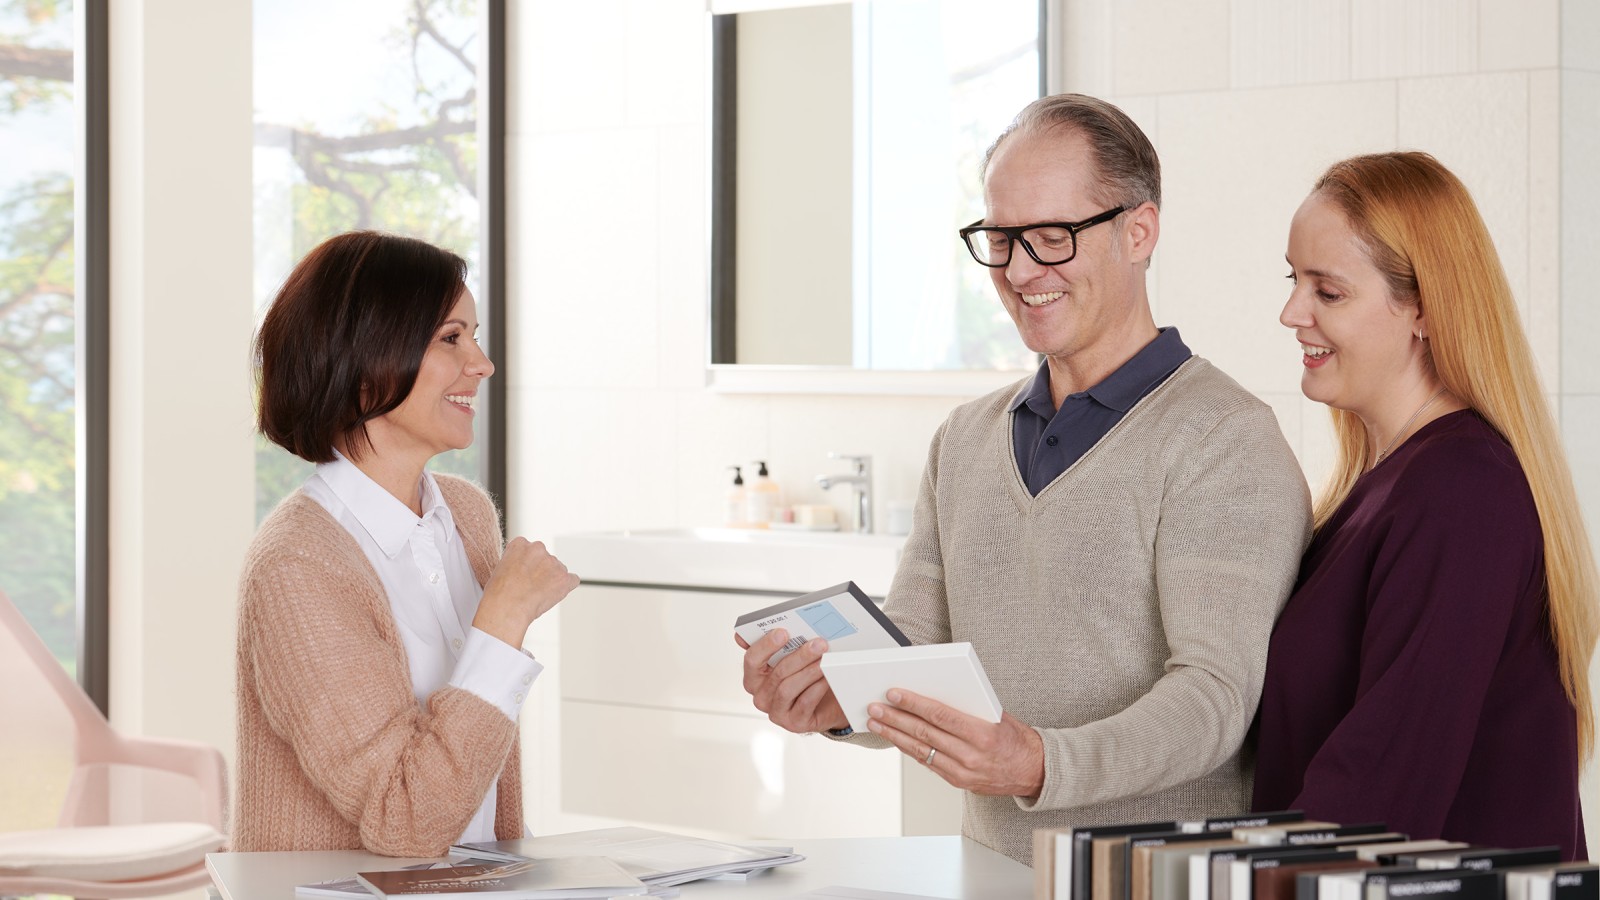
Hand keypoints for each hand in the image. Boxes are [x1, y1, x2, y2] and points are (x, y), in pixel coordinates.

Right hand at [474, 538, 579, 647]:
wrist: (506, 608)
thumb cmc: (499, 594)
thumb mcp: (500, 569)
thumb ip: (516, 562)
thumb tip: (524, 570)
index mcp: (521, 544)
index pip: (530, 550)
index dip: (527, 564)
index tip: (523, 574)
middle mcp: (538, 548)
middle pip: (545, 558)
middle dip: (541, 570)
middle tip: (531, 586)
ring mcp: (553, 562)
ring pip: (558, 569)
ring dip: (552, 579)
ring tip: (537, 595)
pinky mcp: (564, 577)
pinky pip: (572, 580)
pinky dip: (566, 587)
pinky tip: (555, 594)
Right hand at [736, 629, 848, 733]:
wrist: (827, 703)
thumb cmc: (805, 676)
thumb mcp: (792, 658)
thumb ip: (780, 644)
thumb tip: (766, 629)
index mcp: (755, 676)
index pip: (751, 660)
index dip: (765, 645)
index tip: (783, 632)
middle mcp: (761, 695)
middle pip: (776, 673)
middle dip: (799, 656)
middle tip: (818, 644)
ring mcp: (776, 711)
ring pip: (788, 688)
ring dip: (809, 671)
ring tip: (825, 660)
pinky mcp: (794, 723)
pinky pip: (804, 703)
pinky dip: (817, 688)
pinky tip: (826, 678)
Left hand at [867, 689, 1043, 797]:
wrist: (1033, 771)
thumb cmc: (1016, 739)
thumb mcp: (996, 714)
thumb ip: (966, 707)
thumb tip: (932, 694)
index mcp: (982, 734)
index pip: (939, 714)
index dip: (913, 703)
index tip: (893, 693)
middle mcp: (970, 755)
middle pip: (924, 732)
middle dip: (895, 719)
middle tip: (875, 708)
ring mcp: (962, 772)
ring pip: (920, 750)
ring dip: (895, 736)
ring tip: (877, 723)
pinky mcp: (957, 782)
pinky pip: (928, 763)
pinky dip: (910, 749)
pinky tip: (896, 739)